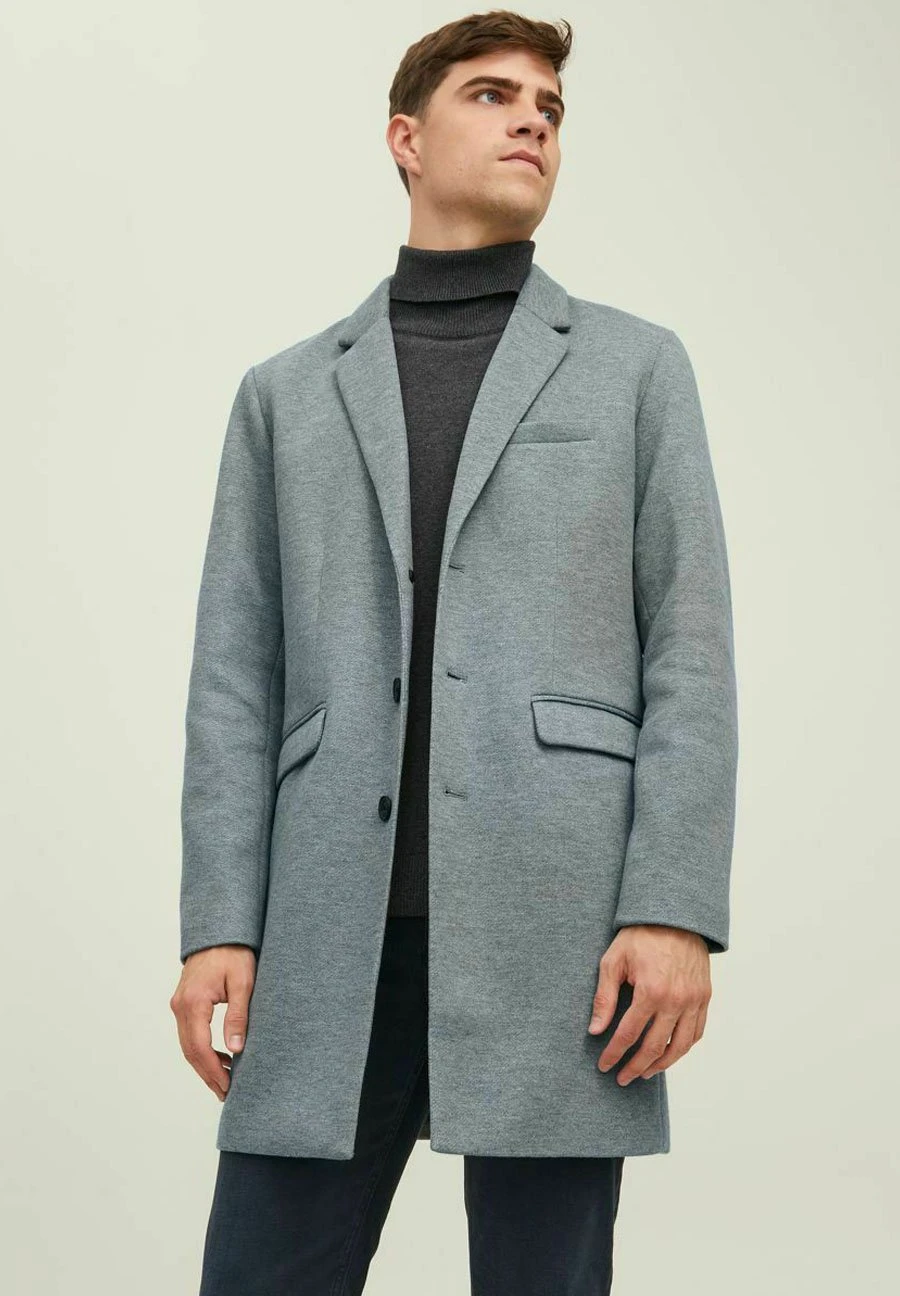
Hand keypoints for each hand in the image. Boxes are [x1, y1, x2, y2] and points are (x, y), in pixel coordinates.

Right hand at [170, 945, 256, 1101]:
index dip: (213, 1071)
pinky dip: (202, 1049)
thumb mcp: (243, 983)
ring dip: (204, 1064)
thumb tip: (235, 1049)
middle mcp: (180, 1005)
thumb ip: (238, 1015)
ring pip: (187, 1044)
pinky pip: (189, 1033)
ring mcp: (179, 1004)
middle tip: (226, 1093)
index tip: (227, 1087)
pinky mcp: (183, 1002)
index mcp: (194, 1002)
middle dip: (207, 1074)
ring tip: (224, 1081)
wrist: (219, 932)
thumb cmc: (234, 953)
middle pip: (190, 1050)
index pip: (200, 1047)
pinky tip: (220, 1057)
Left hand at [587, 925, 710, 1083]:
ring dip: (662, 1065)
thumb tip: (595, 1030)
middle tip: (622, 1078)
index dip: (614, 1054)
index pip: (628, 1034)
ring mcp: (694, 1001)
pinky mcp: (705, 997)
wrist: (676, 916)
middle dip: (635, 1067)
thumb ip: (604, 998)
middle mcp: (676, 1000)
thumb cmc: (641, 936)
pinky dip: (684, 1048)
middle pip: (655, 1048)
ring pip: (680, 1046)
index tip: (604, 1066)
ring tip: (645, 1073)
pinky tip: (670, 1053)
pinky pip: (697, 1032)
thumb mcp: (613, 961)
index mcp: (651, 991)